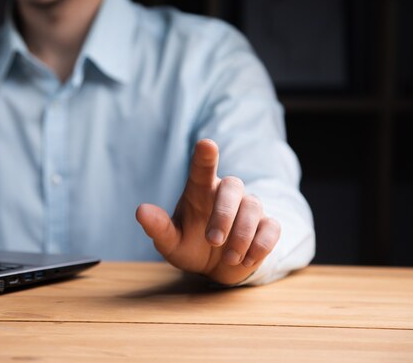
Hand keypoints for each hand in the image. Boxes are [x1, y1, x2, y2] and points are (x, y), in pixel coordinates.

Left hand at [136, 139, 280, 284]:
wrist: (216, 268)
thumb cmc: (190, 246)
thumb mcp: (170, 242)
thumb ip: (158, 228)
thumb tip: (141, 211)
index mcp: (200, 190)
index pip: (203, 167)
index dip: (205, 155)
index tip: (206, 144)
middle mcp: (225, 194)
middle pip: (233, 186)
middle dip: (224, 214)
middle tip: (213, 240)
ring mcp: (248, 208)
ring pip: (253, 206)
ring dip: (242, 234)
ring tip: (229, 258)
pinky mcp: (266, 226)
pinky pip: (271, 227)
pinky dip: (260, 245)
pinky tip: (246, 260)